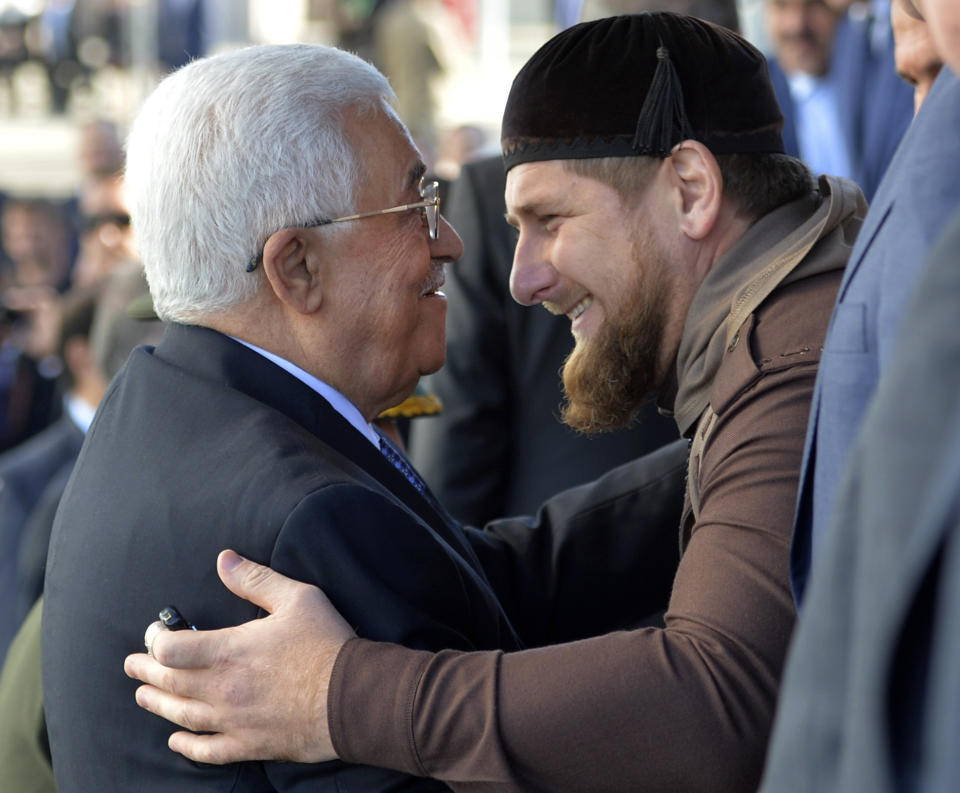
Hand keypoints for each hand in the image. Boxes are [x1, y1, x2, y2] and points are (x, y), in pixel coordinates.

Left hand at [123, 549, 354, 763]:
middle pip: (168, 683)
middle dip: (146, 671)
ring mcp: (234, 720)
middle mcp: (223, 689)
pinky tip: (176, 740)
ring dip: (157, 704)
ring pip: (181, 715)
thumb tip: (223, 559)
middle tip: (132, 665)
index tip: (155, 634)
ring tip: (143, 696)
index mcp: (230, 650)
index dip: (156, 640)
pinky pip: (207, 750)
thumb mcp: (296, 598)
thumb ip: (255, 579)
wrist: (354, 696)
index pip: (172, 649)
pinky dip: (187, 745)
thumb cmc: (326, 644)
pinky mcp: (249, 744)